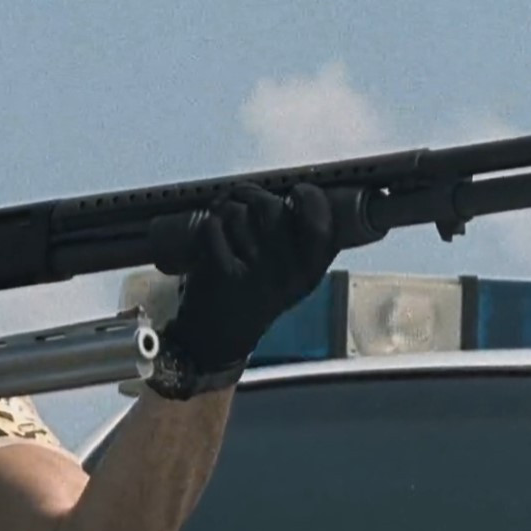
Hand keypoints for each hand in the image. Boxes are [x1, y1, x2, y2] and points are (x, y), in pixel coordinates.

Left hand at [151, 183, 339, 394]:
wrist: (218, 339)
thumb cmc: (256, 300)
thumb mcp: (294, 280)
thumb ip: (305, 244)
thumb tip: (300, 195)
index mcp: (309, 273)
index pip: (321, 224)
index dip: (310, 198)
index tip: (298, 191)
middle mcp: (285, 273)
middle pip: (272, 208)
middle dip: (253, 194)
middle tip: (244, 197)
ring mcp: (253, 272)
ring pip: (239, 212)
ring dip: (227, 206)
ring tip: (224, 216)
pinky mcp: (221, 270)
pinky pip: (215, 225)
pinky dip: (208, 222)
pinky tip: (210, 231)